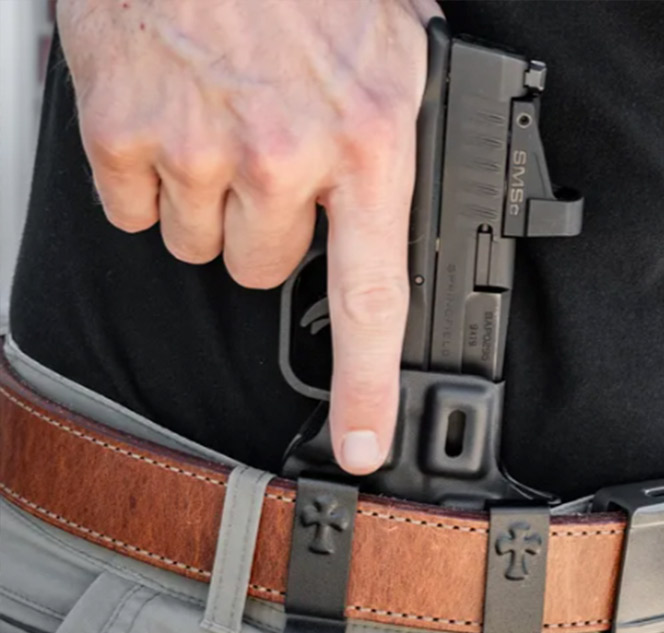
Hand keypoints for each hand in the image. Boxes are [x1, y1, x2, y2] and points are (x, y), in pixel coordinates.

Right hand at [58, 0, 441, 473]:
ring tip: (220, 121)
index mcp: (367, 139)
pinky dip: (147, 177)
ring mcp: (197, 150)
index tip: (359, 443)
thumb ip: (404, 117)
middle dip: (267, 226)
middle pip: (265, 268)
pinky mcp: (123, 136)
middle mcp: (284, 155)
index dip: (366, 386)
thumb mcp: (390, 37)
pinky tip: (171, 117)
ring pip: (200, 244)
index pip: (374, 298)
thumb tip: (421, 163)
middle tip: (267, 153)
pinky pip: (134, 210)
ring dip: (210, 200)